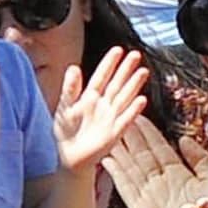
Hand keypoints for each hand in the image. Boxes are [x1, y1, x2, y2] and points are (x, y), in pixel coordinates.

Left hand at [53, 46, 148, 174]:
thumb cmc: (65, 132)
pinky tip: (142, 100)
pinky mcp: (115, 132)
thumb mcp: (63, 107)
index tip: (118, 50)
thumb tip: (73, 67)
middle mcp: (103, 105)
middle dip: (126, 70)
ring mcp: (110, 118)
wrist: (68, 157)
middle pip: (117, 84)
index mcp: (89, 97)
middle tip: (136, 55)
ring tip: (143, 71)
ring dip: (134, 85)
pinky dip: (134, 110)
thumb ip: (70, 88)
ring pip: (124, 97)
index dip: (109, 64)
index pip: (102, 76)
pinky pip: (126, 119)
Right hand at [103, 116, 207, 207]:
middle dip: (129, 135)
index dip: (148, 131)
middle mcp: (160, 182)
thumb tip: (184, 138)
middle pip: (141, 153)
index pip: (158, 147)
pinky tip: (107, 159)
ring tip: (108, 131)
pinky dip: (116, 174)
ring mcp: (149, 195)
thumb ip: (200, 158)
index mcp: (176, 173)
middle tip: (117, 115)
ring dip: (119, 150)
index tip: (138, 114)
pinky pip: (126, 188)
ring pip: (131, 167)